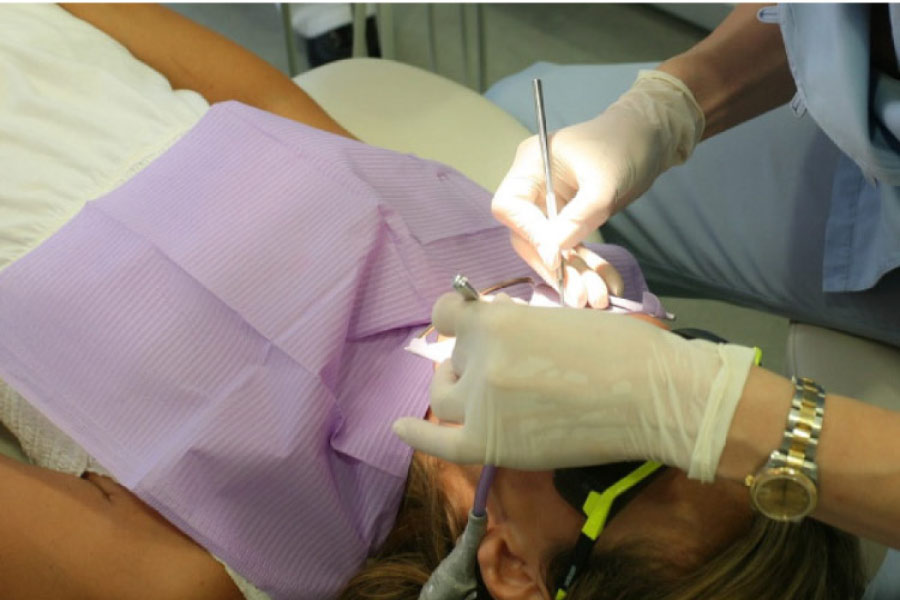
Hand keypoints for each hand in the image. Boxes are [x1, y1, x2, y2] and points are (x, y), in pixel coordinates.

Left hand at [393, 292, 754, 480]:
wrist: (654, 396)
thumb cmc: (622, 349)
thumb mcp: (558, 317)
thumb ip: (516, 328)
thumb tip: (493, 339)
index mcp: (497, 319)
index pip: (447, 313)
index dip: (458, 320)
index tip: (469, 328)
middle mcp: (479, 358)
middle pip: (452, 359)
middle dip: (470, 361)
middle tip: (506, 370)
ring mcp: (481, 403)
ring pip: (444, 397)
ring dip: (458, 391)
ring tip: (485, 395)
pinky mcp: (491, 444)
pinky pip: (439, 443)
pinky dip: (417, 436)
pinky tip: (399, 429)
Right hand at [491, 70, 703, 303]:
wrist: (654, 136)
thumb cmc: (625, 144)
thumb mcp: (603, 182)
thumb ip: (577, 217)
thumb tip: (553, 254)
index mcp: (530, 165)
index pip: (511, 207)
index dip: (530, 235)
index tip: (556, 258)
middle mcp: (534, 186)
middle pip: (529, 235)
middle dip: (555, 266)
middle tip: (580, 295)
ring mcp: (551, 204)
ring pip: (552, 247)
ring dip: (574, 274)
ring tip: (596, 298)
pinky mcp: (571, 217)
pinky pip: (573, 247)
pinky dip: (589, 266)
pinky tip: (608, 283)